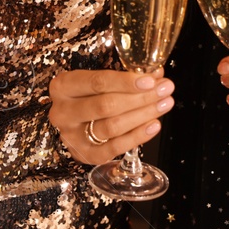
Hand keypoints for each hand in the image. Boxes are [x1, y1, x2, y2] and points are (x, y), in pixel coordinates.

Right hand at [47, 67, 173, 164]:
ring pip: (112, 127)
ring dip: (143, 115)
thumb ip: (126, 77)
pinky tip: (154, 125)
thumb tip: (157, 74)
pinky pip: (114, 148)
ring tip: (164, 104)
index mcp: (63, 86)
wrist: (74, 124)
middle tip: (164, 90)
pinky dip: (137, 136)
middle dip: (140, 98)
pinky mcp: (85, 155)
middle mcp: (63, 112)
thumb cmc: (89, 96)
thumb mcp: (99, 81)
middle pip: (106, 105)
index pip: (97, 82)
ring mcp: (72, 136)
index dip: (126, 81)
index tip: (151, 80)